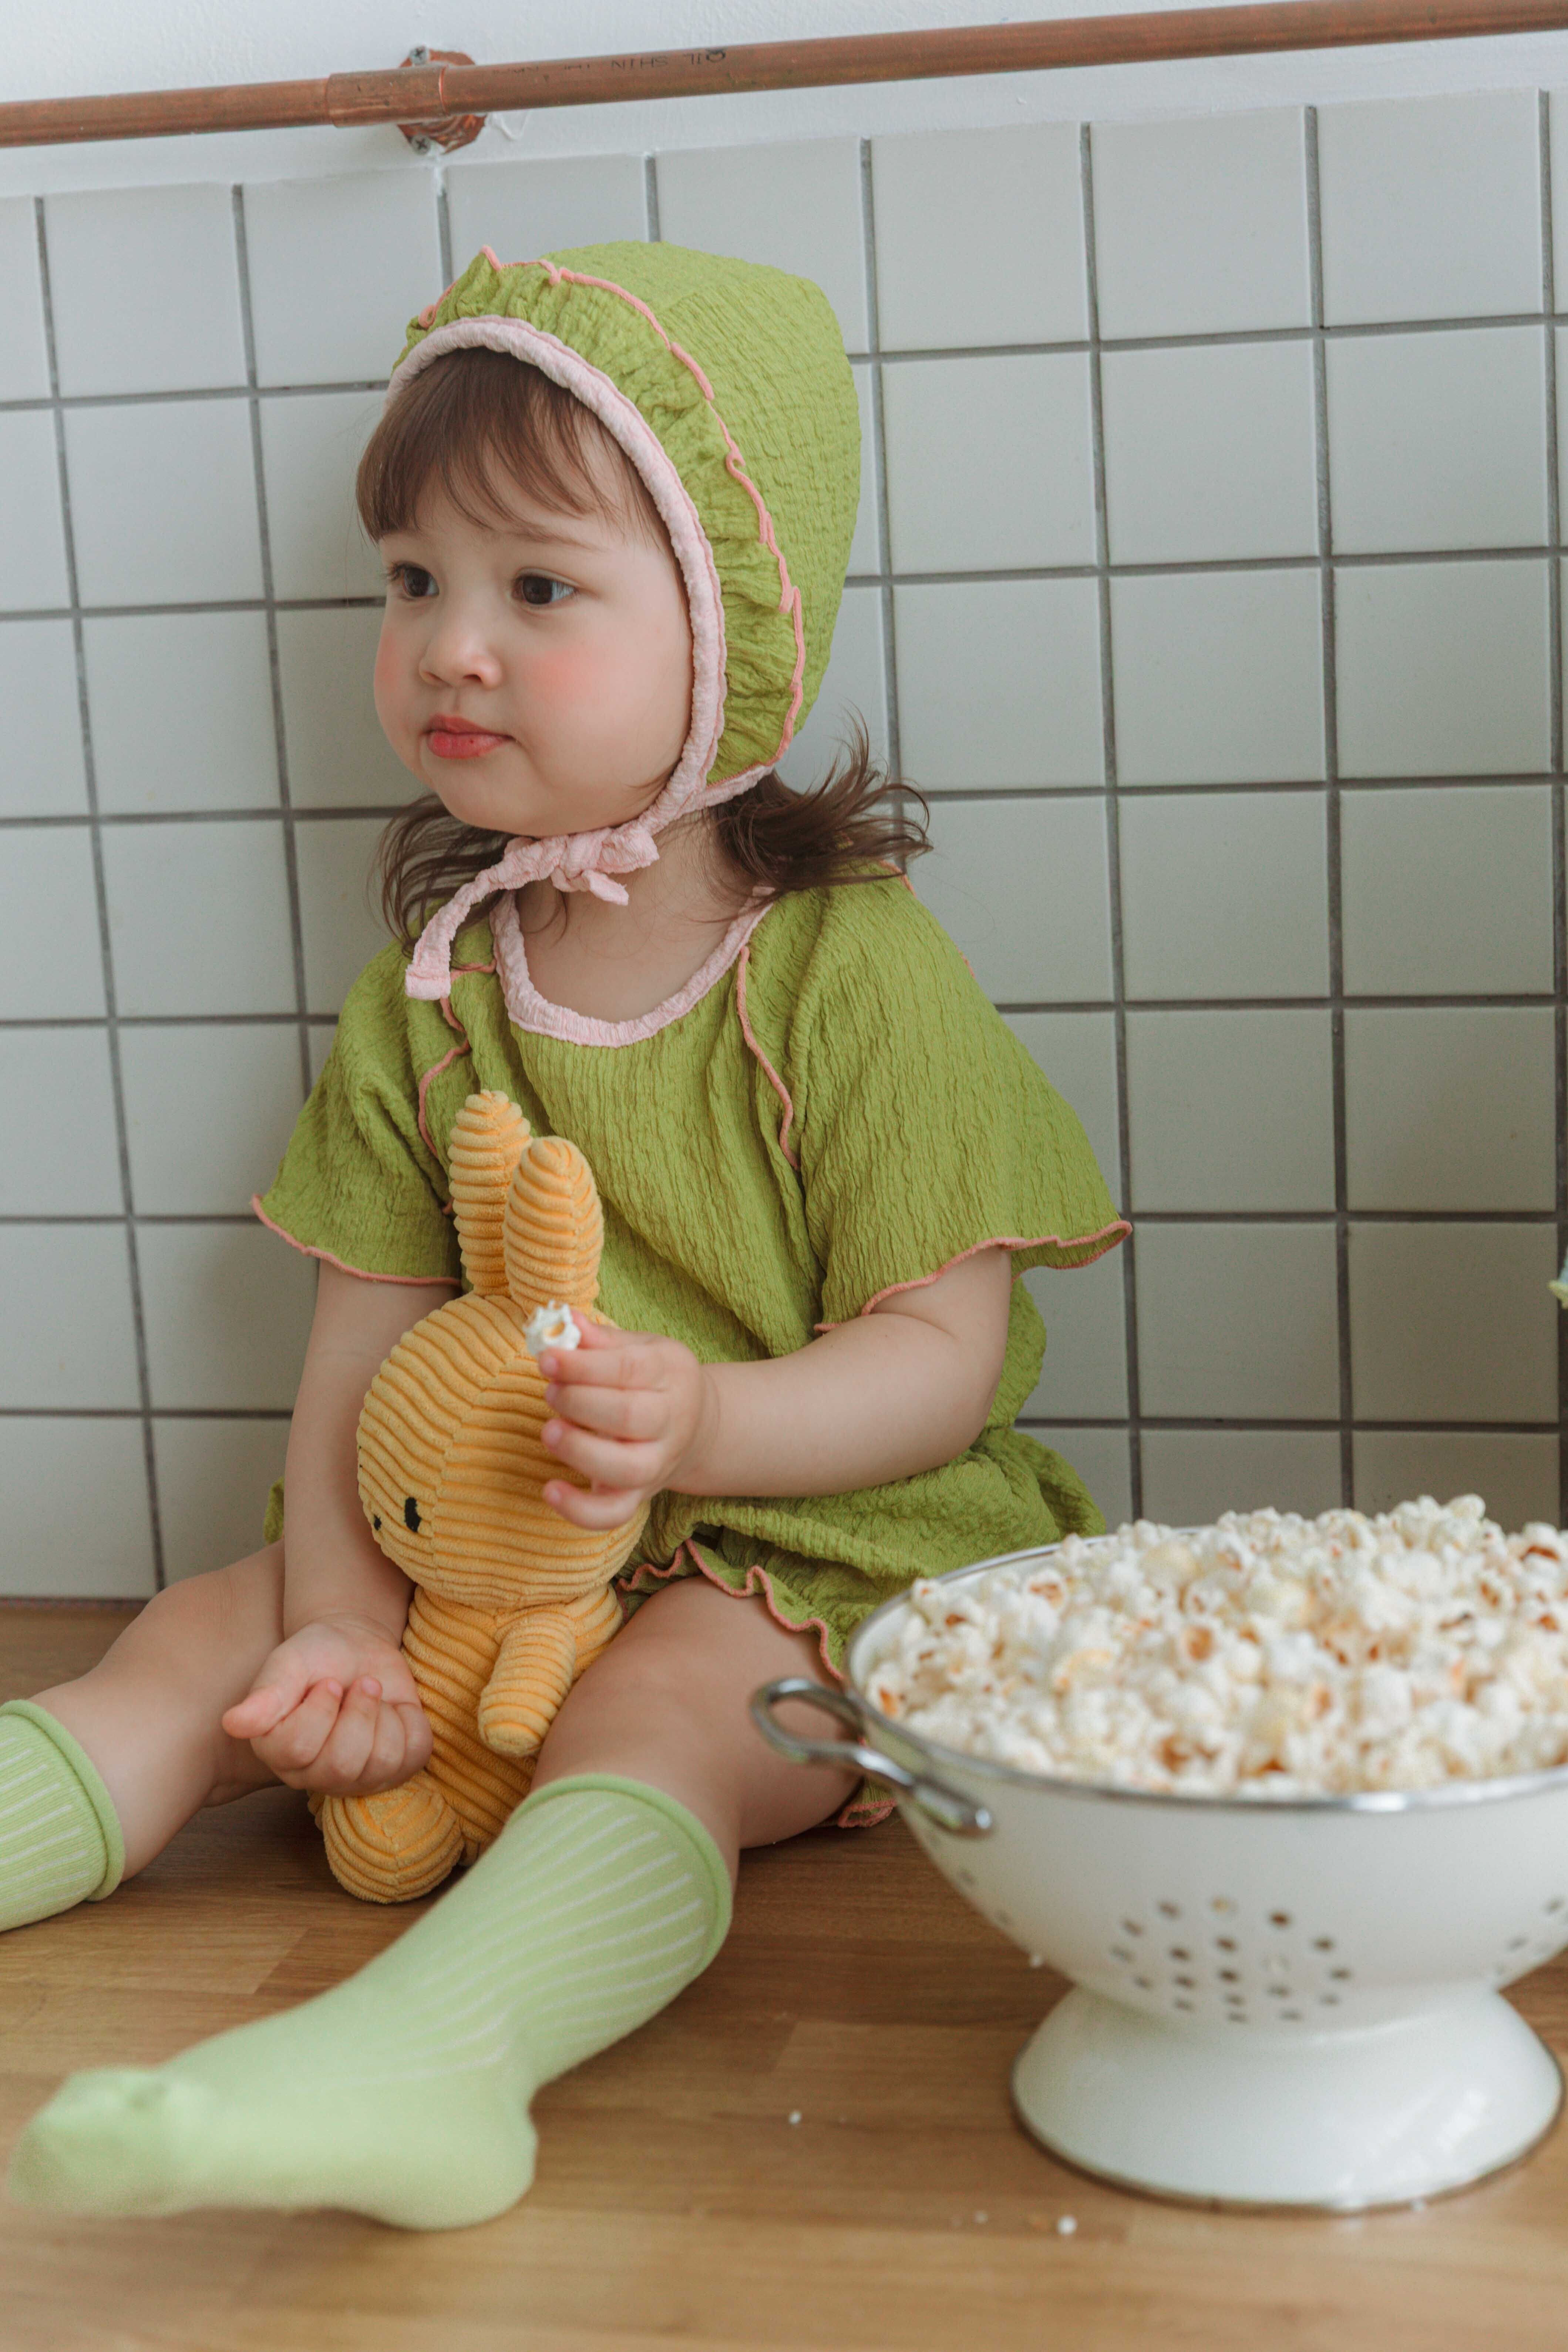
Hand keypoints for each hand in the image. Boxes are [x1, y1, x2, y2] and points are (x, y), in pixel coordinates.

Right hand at [221, 1614, 432, 1795]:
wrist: (356, 1648)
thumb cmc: (318, 1655)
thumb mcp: (290, 1663)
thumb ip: (266, 1694)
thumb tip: (233, 1723)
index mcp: (277, 1751)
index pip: (297, 1748)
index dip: (320, 1708)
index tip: (328, 1682)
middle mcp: (313, 1775)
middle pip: (342, 1763)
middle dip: (358, 1712)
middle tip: (356, 1685)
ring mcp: (356, 1779)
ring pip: (382, 1762)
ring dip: (383, 1713)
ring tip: (371, 1694)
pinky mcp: (395, 1772)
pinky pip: (415, 1755)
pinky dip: (411, 1721)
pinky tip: (392, 1710)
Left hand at [538, 1318, 716, 1530]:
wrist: (696, 1428)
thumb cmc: (653, 1380)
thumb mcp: (639, 1348)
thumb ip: (600, 1340)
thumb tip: (562, 1321)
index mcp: (671, 1373)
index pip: (629, 1369)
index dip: (583, 1366)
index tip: (547, 1360)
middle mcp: (671, 1420)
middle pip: (629, 1416)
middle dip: (580, 1402)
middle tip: (551, 1392)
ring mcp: (657, 1463)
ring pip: (626, 1468)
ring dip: (580, 1450)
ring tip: (549, 1430)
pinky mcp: (639, 1495)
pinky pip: (615, 1514)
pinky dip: (581, 1510)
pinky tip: (550, 1490)